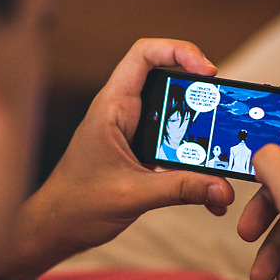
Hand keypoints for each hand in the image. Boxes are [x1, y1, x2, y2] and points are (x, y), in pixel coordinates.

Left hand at [4, 39, 234, 279]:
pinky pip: (174, 145)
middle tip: (224, 113)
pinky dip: (193, 161)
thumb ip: (180, 189)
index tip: (208, 72)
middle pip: (168, 81)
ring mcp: (132, 131)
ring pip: (175, 115)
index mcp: (112, 107)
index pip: (144, 54)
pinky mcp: (140, 152)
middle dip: (200, 95)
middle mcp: (123, 112)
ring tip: (224, 148)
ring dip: (200, 131)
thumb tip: (221, 188)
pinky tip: (208, 188)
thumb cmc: (76, 205)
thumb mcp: (133, 195)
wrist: (55, 229)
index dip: (179, 51)